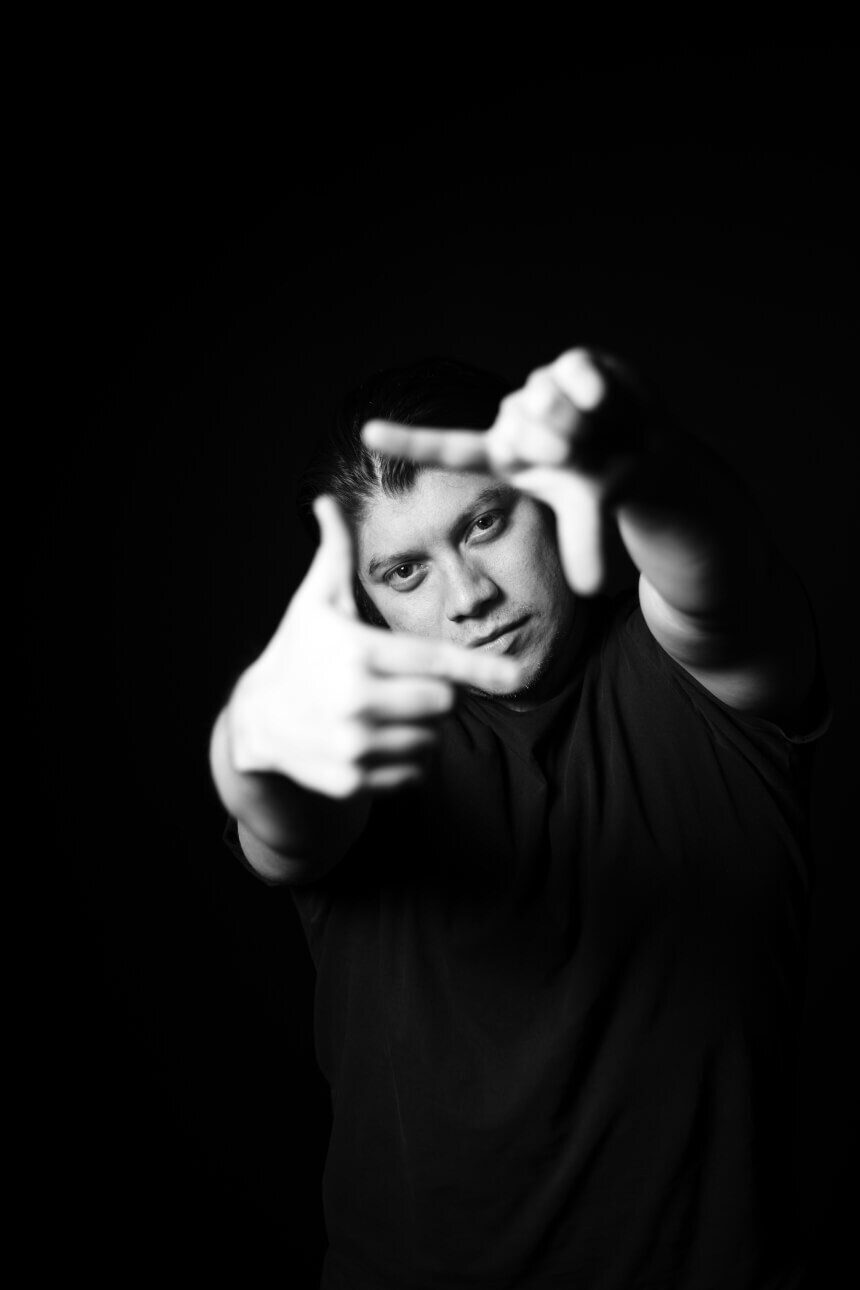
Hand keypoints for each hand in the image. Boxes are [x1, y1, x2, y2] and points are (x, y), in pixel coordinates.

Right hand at [227, 495, 521, 798]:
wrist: (257, 719)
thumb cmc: (300, 650)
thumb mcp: (315, 601)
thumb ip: (335, 552)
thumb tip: (328, 500)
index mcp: (355, 653)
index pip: (432, 662)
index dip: (477, 667)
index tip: (512, 674)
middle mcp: (354, 702)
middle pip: (443, 703)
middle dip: (440, 692)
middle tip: (414, 683)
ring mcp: (353, 746)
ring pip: (432, 740)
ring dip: (426, 727)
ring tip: (393, 709)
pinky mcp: (352, 781)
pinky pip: (415, 773)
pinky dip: (410, 759)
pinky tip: (382, 739)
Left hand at [363, 348, 661, 594]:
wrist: (649, 453)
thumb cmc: (604, 486)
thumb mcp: (589, 517)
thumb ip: (584, 545)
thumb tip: (590, 588)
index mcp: (505, 455)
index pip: (449, 448)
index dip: (409, 441)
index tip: (367, 435)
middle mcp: (517, 419)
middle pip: (517, 428)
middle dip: (551, 446)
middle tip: (576, 456)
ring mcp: (543, 390)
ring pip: (544, 402)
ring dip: (574, 424)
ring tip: (597, 434)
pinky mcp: (573, 365)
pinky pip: (573, 371)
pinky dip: (588, 388)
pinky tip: (602, 400)